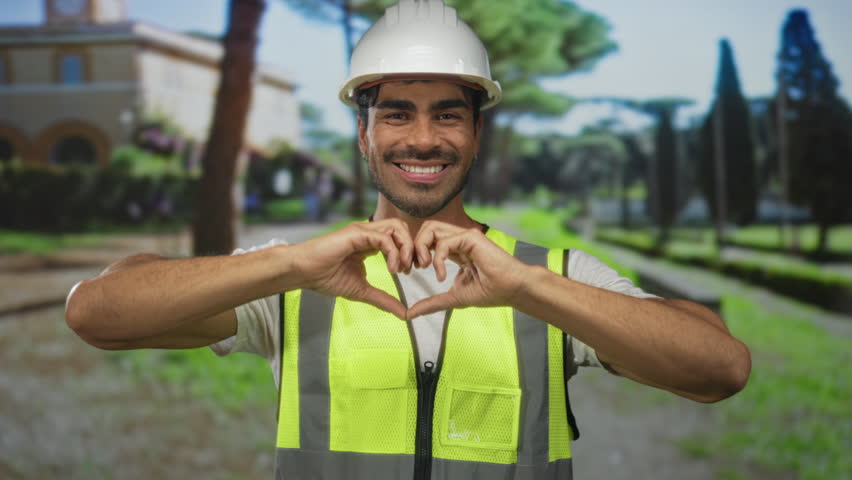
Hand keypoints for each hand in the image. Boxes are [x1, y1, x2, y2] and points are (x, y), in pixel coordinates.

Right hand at [289, 219, 412, 318]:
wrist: (303, 272)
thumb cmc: (325, 278)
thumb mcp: (362, 291)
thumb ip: (383, 299)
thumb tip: (404, 314)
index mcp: (370, 243)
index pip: (399, 238)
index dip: (408, 253)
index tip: (408, 272)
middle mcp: (368, 233)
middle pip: (402, 228)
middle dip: (412, 247)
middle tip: (412, 269)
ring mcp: (363, 231)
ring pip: (396, 227)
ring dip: (405, 247)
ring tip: (402, 268)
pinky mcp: (357, 233)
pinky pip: (384, 237)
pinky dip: (393, 252)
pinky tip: (391, 269)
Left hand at [406, 221, 531, 319]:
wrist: (512, 290)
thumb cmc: (490, 293)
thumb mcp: (454, 297)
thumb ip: (432, 303)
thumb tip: (410, 314)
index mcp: (455, 251)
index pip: (427, 242)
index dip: (415, 253)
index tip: (411, 271)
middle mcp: (458, 240)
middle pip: (425, 230)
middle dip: (413, 247)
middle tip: (413, 268)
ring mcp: (464, 236)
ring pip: (430, 228)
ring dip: (421, 247)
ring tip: (423, 267)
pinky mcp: (470, 237)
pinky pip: (444, 242)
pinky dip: (438, 259)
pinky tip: (442, 276)